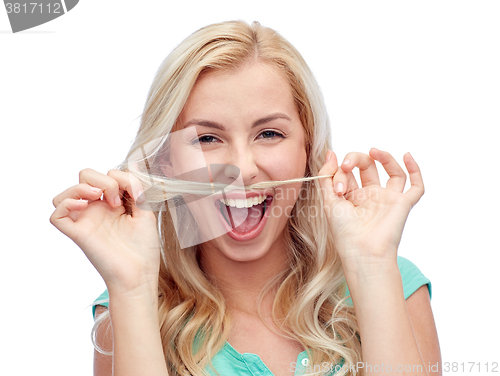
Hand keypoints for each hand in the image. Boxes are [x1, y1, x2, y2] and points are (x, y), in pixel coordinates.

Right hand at [50, 168, 160, 293]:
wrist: (140, 275)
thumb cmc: (144, 248)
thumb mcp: (146, 211)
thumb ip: (138, 188)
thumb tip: (132, 165)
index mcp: (113, 203)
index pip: (107, 174)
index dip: (120, 177)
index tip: (135, 195)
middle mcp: (97, 209)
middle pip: (84, 175)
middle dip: (102, 179)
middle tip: (116, 200)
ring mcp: (85, 221)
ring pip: (64, 193)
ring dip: (82, 187)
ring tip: (99, 199)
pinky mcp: (77, 233)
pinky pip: (56, 214)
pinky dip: (66, 203)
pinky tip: (84, 206)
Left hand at [318, 148, 424, 268]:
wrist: (362, 252)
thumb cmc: (344, 232)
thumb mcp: (329, 201)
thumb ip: (326, 177)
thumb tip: (331, 153)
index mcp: (351, 196)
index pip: (347, 172)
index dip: (339, 172)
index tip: (335, 185)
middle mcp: (370, 196)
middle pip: (368, 166)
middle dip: (356, 159)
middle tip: (346, 165)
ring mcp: (388, 199)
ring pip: (393, 172)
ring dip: (384, 157)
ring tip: (373, 151)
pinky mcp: (403, 205)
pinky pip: (416, 186)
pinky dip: (415, 170)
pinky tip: (407, 155)